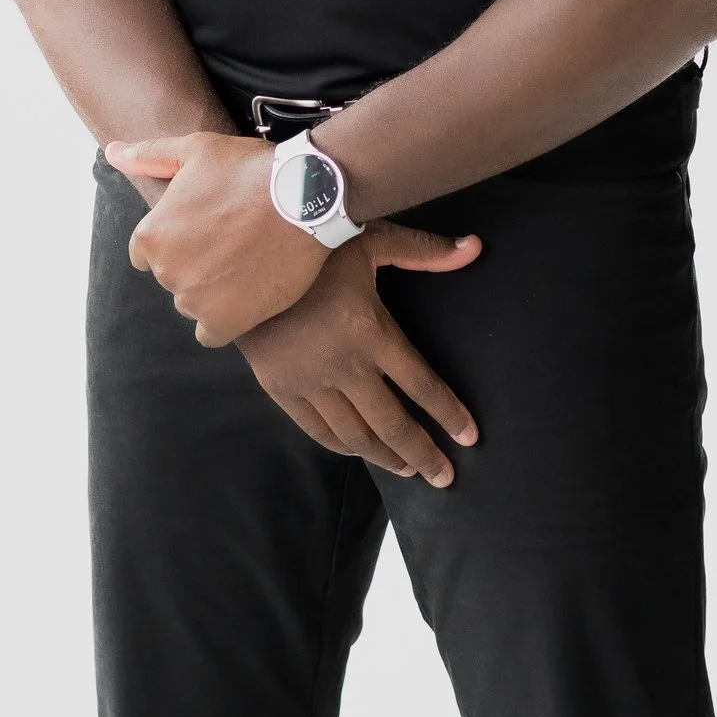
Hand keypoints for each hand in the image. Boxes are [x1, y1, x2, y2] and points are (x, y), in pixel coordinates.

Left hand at [108, 127, 327, 343]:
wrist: (303, 198)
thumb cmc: (248, 170)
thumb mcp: (195, 150)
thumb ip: (149, 156)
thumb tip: (112, 153)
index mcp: (151, 235)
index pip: (147, 253)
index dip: (177, 240)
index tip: (205, 229)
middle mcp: (166, 272)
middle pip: (173, 277)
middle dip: (195, 263)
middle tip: (232, 242)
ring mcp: (194, 300)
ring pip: (192, 303)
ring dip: (212, 291)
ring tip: (246, 264)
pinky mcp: (225, 321)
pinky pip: (210, 334)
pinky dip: (224, 321)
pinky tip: (243, 299)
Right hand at [237, 228, 483, 483]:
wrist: (241, 260)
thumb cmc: (315, 245)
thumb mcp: (372, 238)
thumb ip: (424, 250)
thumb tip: (475, 248)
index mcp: (370, 331)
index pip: (421, 385)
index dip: (449, 414)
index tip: (470, 438)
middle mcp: (343, 366)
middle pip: (392, 424)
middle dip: (423, 455)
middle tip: (445, 479)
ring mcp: (309, 383)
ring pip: (355, 435)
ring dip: (386, 458)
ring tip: (410, 471)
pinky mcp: (281, 389)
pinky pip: (317, 430)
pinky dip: (343, 448)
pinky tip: (361, 454)